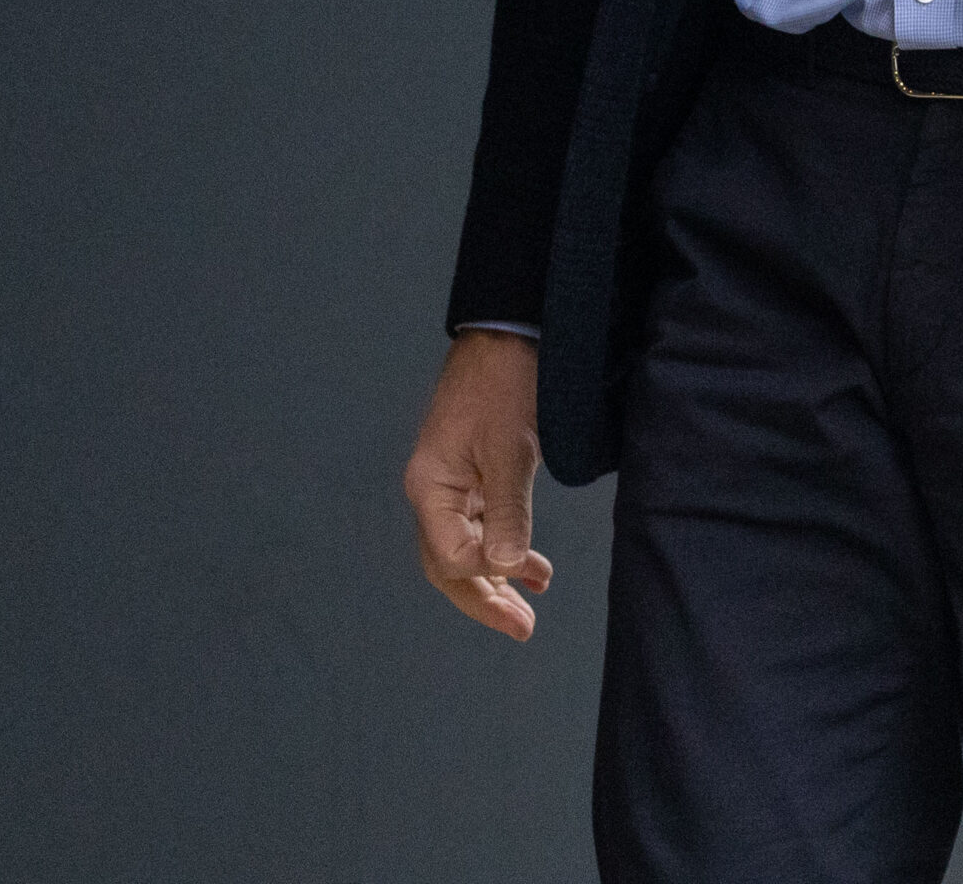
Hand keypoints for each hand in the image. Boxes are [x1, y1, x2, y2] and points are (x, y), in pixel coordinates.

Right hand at [404, 329, 552, 640]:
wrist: (510, 333)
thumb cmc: (505, 383)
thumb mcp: (510, 449)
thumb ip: (506, 510)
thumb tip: (502, 566)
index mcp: (430, 486)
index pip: (447, 556)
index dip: (481, 580)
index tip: (521, 589)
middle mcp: (433, 490)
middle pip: (449, 563)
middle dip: (484, 598)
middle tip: (521, 628)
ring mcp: (451, 483)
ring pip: (465, 549)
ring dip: (496, 579)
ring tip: (529, 607)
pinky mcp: (473, 474)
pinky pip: (481, 526)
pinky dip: (504, 548)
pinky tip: (532, 569)